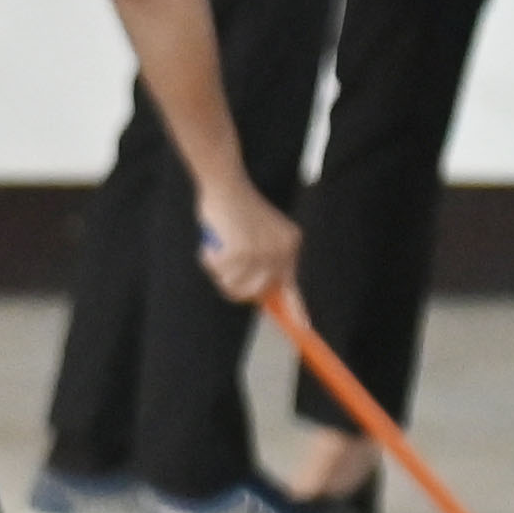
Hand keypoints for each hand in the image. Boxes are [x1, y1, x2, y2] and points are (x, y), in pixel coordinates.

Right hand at [191, 174, 298, 304]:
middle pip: (255, 292)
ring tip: (217, 249)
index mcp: (290, 245)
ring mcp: (261, 253)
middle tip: (224, 263)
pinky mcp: (241, 252)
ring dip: (220, 272)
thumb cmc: (237, 206)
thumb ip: (265, 259)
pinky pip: (219, 272)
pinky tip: (211, 243)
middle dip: (234, 284)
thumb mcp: (262, 232)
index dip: (297, 310)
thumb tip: (258, 292)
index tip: (304, 329)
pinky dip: (209, 260)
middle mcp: (280, 251)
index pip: (294, 286)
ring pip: (235, 286)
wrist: (226, 183)